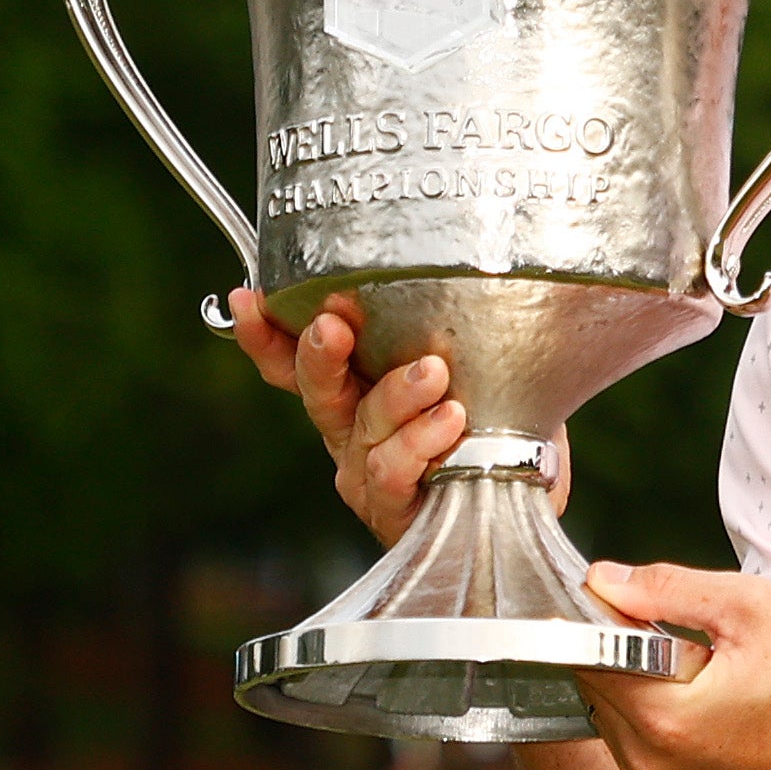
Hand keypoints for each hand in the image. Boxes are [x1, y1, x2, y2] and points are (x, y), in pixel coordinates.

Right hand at [224, 288, 567, 546]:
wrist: (521, 502)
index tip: (249, 298)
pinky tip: (450, 420)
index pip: (295, 360)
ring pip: (364, 424)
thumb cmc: (494, 430)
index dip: (266, 334)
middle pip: (317, 388)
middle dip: (319, 353)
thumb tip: (483, 263)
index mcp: (356, 389)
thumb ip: (460, 332)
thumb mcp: (476, 372)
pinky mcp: (392, 506)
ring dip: (395, 394)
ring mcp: (367, 470)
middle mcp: (351, 429)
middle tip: (333, 325)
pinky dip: (418, 442)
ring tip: (432, 371)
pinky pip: (393, 470)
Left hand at [578, 561, 770, 769]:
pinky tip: (699, 691)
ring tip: (700, 663)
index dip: (602, 615)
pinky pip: (630, 733)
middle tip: (680, 629)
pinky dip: (651, 704)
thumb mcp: (752, 609)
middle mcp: (646, 760)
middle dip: (622, 645)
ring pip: (609, 707)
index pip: (586, 654)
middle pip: (592, 682)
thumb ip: (670, 589)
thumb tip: (604, 579)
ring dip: (635, 676)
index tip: (632, 596)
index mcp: (664, 716)